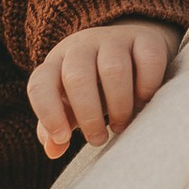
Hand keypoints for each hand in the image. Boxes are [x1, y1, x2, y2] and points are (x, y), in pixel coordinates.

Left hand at [28, 21, 178, 158]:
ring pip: (113, 69)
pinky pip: (148, 60)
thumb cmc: (92, 87)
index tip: (63, 138)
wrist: (128, 48)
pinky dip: (147, 87)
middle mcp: (81, 48)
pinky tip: (144, 102)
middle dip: (88, 115)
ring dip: (119, 105)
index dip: (48, 113)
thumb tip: (53, 149)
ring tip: (122, 125)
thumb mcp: (69, 106)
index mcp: (56, 65)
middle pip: (77, 77)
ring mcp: (113, 40)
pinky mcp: (145, 39)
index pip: (40, 84)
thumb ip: (56, 128)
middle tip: (99, 138)